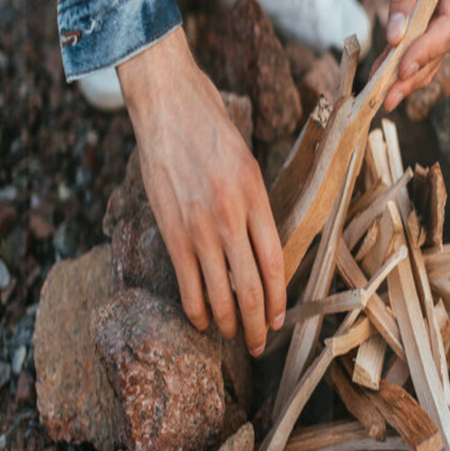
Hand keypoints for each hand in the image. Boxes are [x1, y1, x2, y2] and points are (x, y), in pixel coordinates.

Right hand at [116, 27, 285, 356]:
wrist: (169, 104)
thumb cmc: (213, 129)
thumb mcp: (248, 164)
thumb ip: (255, 207)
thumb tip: (260, 249)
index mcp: (257, 199)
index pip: (276, 263)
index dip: (280, 299)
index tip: (280, 321)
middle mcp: (231, 217)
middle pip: (252, 287)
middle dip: (259, 324)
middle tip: (259, 345)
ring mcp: (199, 226)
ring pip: (220, 292)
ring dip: (229, 323)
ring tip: (234, 337)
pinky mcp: (170, 229)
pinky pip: (186, 281)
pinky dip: (195, 308)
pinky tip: (201, 321)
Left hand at [376, 0, 449, 111]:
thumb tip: (396, 38)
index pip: (449, 24)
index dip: (426, 50)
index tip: (401, 68)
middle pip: (441, 45)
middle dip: (415, 73)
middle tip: (388, 98)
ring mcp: (449, 6)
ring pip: (432, 50)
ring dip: (408, 75)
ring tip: (384, 97)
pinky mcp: (431, 11)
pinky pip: (419, 41)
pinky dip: (402, 59)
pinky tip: (382, 74)